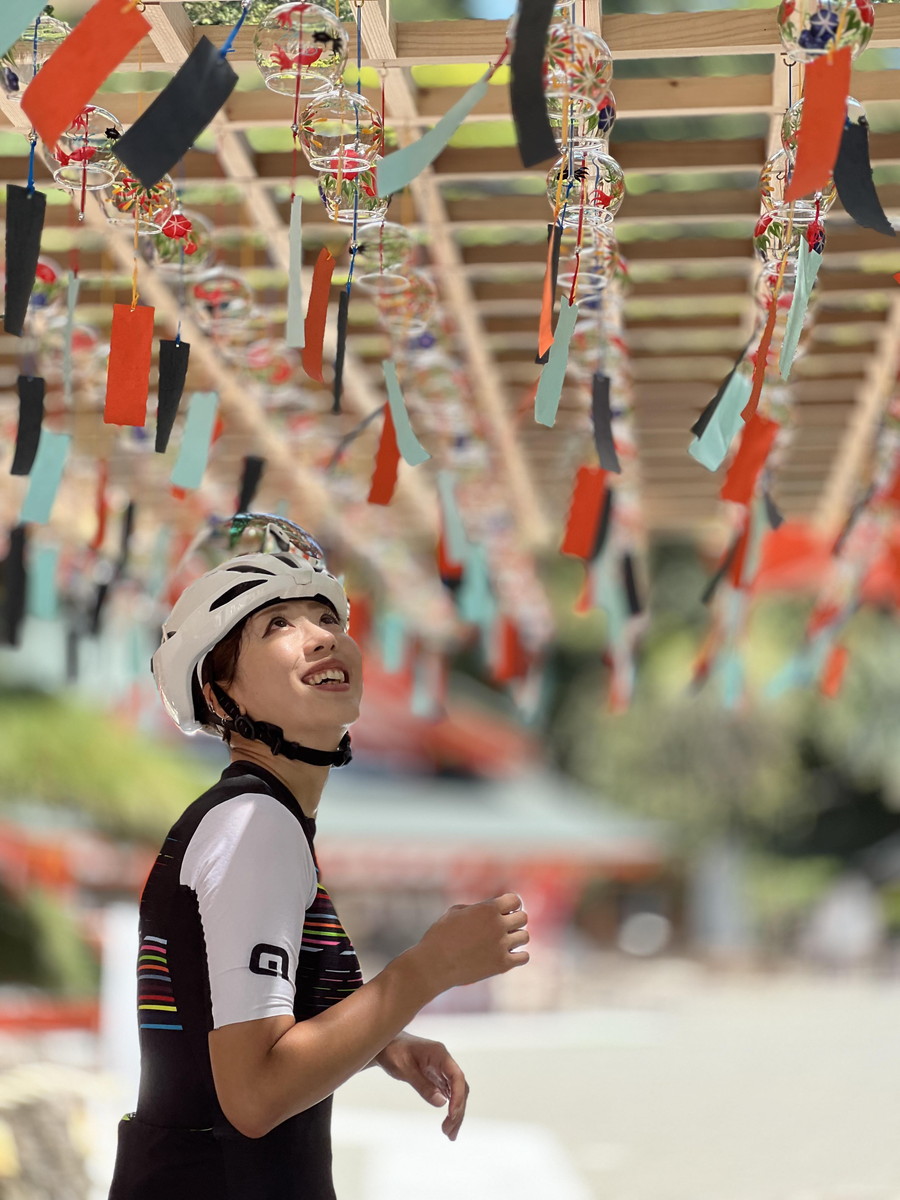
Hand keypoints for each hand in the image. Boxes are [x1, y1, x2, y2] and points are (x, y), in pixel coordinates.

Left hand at [374, 1031, 469, 1140]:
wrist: (385, 1046)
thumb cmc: (393, 1052)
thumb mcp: (404, 1069)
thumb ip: (422, 1085)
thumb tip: (441, 1104)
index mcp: (439, 1054)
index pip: (457, 1076)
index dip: (458, 1096)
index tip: (452, 1115)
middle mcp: (444, 1062)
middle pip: (460, 1087)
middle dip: (458, 1110)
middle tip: (449, 1132)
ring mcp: (442, 1070)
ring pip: (456, 1093)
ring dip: (456, 1113)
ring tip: (450, 1134)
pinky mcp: (437, 1078)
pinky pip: (449, 1094)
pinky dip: (450, 1108)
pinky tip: (448, 1122)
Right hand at [414, 892, 529, 993]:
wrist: (434, 964)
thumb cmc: (440, 936)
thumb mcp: (455, 912)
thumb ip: (477, 908)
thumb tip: (491, 909)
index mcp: (488, 909)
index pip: (515, 900)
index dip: (510, 905)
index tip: (503, 912)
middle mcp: (498, 925)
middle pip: (523, 918)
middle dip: (513, 921)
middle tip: (502, 928)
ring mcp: (501, 945)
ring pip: (524, 937)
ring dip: (515, 938)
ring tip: (502, 942)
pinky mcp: (502, 965)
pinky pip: (524, 957)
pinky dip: (518, 956)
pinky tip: (506, 955)